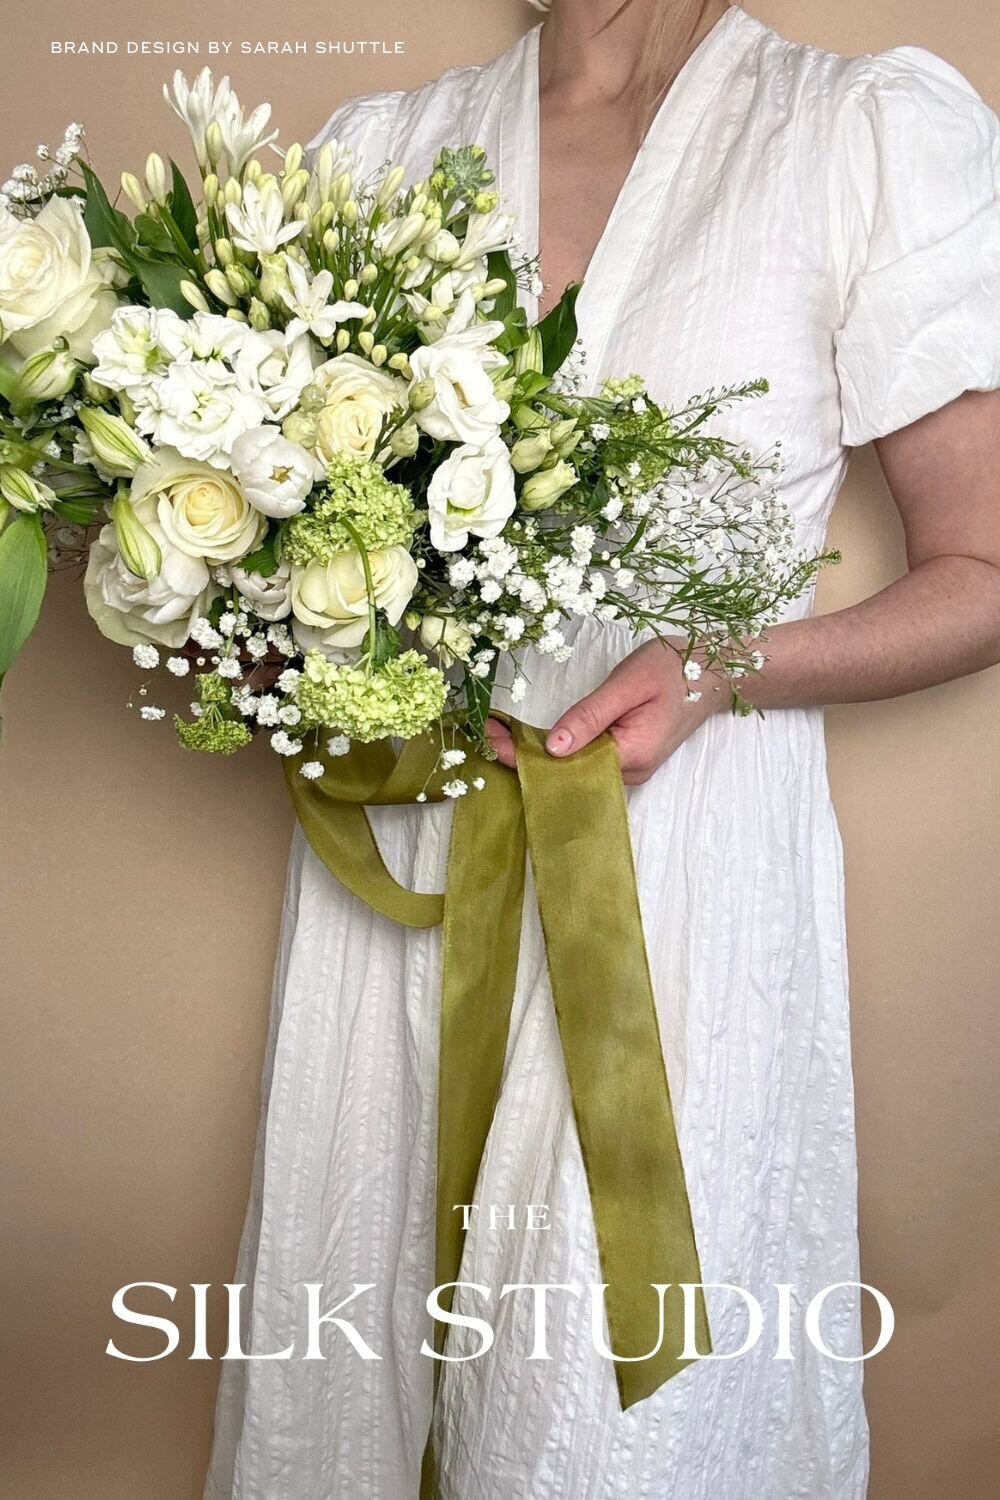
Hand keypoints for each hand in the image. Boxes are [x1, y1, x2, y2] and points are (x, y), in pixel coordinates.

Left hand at [485, 638, 727, 784]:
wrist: (713, 670)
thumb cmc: (672, 670)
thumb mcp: (626, 686)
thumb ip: (589, 717)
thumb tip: (552, 748)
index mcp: (629, 757)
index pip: (564, 766)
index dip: (523, 755)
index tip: (488, 737)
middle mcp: (628, 773)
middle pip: (566, 774)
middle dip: (523, 756)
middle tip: (484, 731)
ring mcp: (629, 769)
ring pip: (575, 769)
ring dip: (539, 753)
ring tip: (499, 733)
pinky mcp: (628, 759)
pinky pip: (587, 761)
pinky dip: (560, 750)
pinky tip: (534, 738)